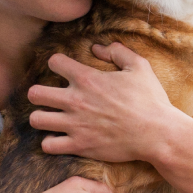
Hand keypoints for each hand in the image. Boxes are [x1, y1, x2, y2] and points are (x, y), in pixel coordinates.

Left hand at [27, 43, 192, 162]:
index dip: (58, 64)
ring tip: (52, 119)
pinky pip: (48, 145)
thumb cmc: (150, 100)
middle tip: (50, 98)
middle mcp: (75, 100)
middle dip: (39, 94)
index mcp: (87, 78)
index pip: (54, 62)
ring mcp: (75, 124)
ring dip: (42, 118)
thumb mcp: (139, 67)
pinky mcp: (79, 145)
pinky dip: (51, 142)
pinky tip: (61, 139)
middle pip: (34, 93)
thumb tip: (97, 47)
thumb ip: (117, 52)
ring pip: (36, 120)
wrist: (157, 134)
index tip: (66, 71)